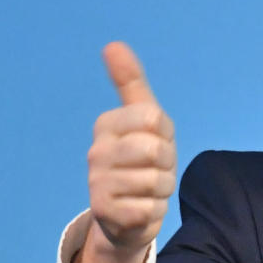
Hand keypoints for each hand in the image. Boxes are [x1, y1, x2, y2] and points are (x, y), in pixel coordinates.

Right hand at [73, 42, 176, 262]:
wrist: (123, 217)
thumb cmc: (140, 162)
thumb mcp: (141, 120)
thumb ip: (131, 83)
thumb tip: (113, 45)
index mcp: (106, 125)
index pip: (155, 119)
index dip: (166, 136)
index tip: (155, 144)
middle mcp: (96, 152)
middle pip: (157, 151)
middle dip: (166, 165)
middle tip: (154, 170)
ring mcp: (98, 184)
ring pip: (157, 182)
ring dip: (162, 190)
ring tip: (147, 190)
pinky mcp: (106, 213)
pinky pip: (150, 208)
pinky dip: (154, 211)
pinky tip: (141, 209)